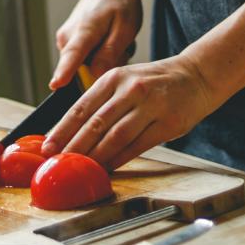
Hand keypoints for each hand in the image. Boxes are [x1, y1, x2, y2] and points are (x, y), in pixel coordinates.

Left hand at [41, 55, 215, 169]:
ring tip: (81, 169)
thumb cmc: (154, 83)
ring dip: (96, 157)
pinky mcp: (167, 123)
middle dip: (74, 147)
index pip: (81, 107)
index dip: (62, 130)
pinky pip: (137, 146)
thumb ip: (101, 102)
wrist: (197, 75)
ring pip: (115, 137)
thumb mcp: (124, 81)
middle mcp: (130, 90)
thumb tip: (71, 132)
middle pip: (95, 124)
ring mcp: (150, 106)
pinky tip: (107, 168)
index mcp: (113, 78)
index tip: (47, 147)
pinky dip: (119, 159)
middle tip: (59, 163)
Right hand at [50, 0, 141, 89]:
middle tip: (121, 47)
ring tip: (115, 41)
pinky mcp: (67, 45)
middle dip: (105, 67)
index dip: (65, 72)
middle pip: (83, 71)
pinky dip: (100, 56)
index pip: (72, 55)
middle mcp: (67, 38)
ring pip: (86, 67)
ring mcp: (65, 42)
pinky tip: (107, 42)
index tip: (55, 85)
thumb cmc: (119, 3)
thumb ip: (110, 53)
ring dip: (104, 60)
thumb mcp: (125, 27)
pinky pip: (85, 61)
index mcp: (84, 30)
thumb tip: (95, 75)